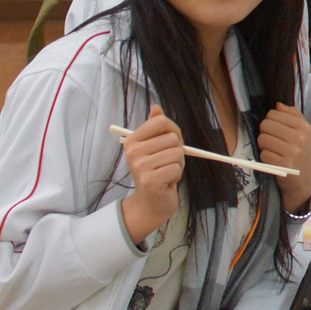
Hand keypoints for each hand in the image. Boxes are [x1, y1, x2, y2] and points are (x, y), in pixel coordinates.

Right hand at [119, 105, 184, 243]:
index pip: (160, 122)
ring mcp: (140, 167)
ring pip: (177, 153)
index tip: (170, 141)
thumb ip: (155, 127)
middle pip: (172, 138)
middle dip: (177, 151)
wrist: (150, 202)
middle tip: (166, 162)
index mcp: (132, 141)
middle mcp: (133, 152)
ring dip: (177, 164)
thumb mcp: (154, 147)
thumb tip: (156, 107)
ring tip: (166, 172)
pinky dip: (176, 175)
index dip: (173, 130)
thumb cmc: (156, 171)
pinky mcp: (150, 180)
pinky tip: (166, 182)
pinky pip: (176, 168)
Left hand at [257, 102, 310, 212]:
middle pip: (266, 125)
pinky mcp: (284, 165)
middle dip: (265, 133)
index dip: (270, 122)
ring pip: (262, 139)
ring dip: (264, 146)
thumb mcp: (303, 133)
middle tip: (273, 142)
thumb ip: (293, 115)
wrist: (303, 182)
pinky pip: (263, 154)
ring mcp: (292, 151)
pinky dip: (265, 158)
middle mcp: (300, 137)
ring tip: (273, 152)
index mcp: (304, 127)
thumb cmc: (300, 154)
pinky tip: (274, 161)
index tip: (276, 131)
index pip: (273, 113)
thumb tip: (277, 105)